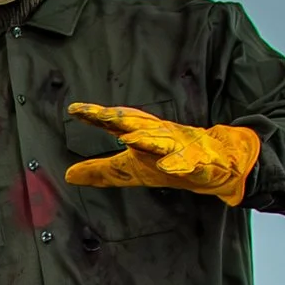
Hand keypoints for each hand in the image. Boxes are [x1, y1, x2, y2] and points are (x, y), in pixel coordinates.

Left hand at [63, 103, 260, 206]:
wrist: (216, 164)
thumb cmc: (167, 162)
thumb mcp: (130, 169)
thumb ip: (100, 170)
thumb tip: (67, 175)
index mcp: (141, 136)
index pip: (115, 124)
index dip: (95, 116)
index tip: (74, 109)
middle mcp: (158, 136)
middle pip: (137, 124)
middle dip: (119, 118)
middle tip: (99, 114)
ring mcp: (179, 147)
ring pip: (161, 141)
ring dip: (146, 139)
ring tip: (128, 139)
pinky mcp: (198, 163)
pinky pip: (188, 163)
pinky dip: (178, 164)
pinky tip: (168, 167)